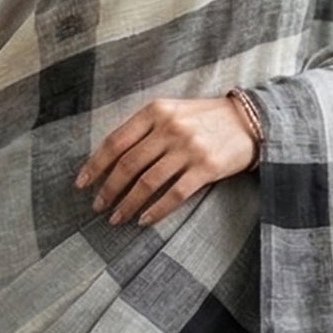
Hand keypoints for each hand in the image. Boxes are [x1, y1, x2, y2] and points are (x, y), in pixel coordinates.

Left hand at [74, 93, 258, 228]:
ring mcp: (189, 148)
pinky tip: (143, 221)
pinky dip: (155, 210)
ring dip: (127, 204)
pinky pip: (174, 194)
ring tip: (116, 218)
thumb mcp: (172, 112)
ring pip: (147, 182)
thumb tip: (110, 159)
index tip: (82, 183)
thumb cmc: (205, 119)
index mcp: (156, 111)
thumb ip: (144, 129)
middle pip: (128, 164)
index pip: (116, 141)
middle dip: (108, 189)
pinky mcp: (206, 168)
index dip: (95, 165)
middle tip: (97, 207)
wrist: (250, 121)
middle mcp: (170, 128)